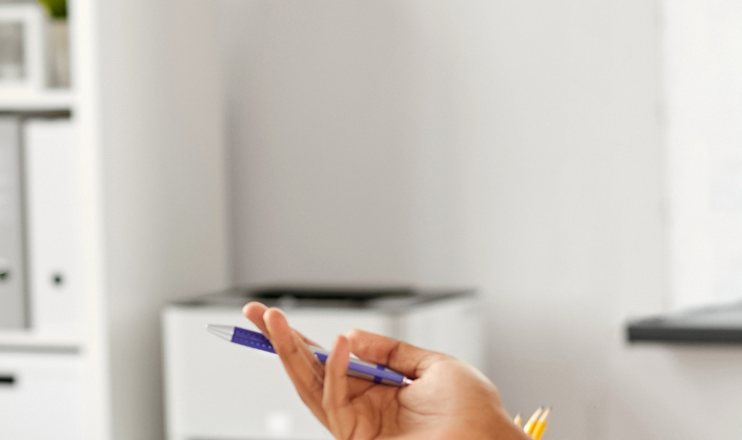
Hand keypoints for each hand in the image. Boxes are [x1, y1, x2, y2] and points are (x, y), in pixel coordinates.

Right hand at [243, 302, 526, 439]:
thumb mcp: (432, 365)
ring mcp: (357, 424)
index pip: (329, 361)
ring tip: (274, 322)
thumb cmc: (473, 412)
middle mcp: (362, 407)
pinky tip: (338, 343)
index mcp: (377, 390)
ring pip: (310, 386)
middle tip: (254, 314)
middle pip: (309, 373)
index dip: (302, 340)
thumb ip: (390, 349)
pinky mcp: (358, 437)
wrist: (487, 439)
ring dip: (290, 352)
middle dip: (279, 343)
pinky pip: (335, 399)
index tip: (274, 317)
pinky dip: (334, 369)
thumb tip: (351, 335)